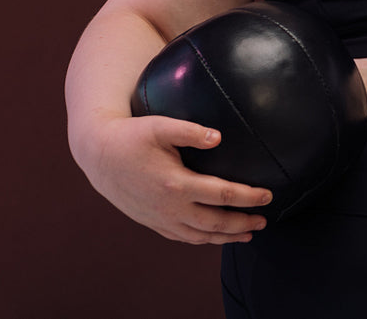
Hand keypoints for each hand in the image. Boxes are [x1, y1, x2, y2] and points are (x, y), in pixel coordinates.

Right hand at [78, 114, 272, 243]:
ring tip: (247, 234)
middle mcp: (169, 207)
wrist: (98, 156)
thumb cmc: (131, 136)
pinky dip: (202, 239)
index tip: (268, 196)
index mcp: (176, 184)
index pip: (222, 194)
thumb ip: (191, 131)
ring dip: (225, 237)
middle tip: (264, 221)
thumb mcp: (160, 126)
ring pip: (198, 236)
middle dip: (242, 224)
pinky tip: (214, 236)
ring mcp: (159, 218)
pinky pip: (182, 237)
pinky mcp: (151, 222)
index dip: (248, 197)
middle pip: (214, 223)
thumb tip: (218, 137)